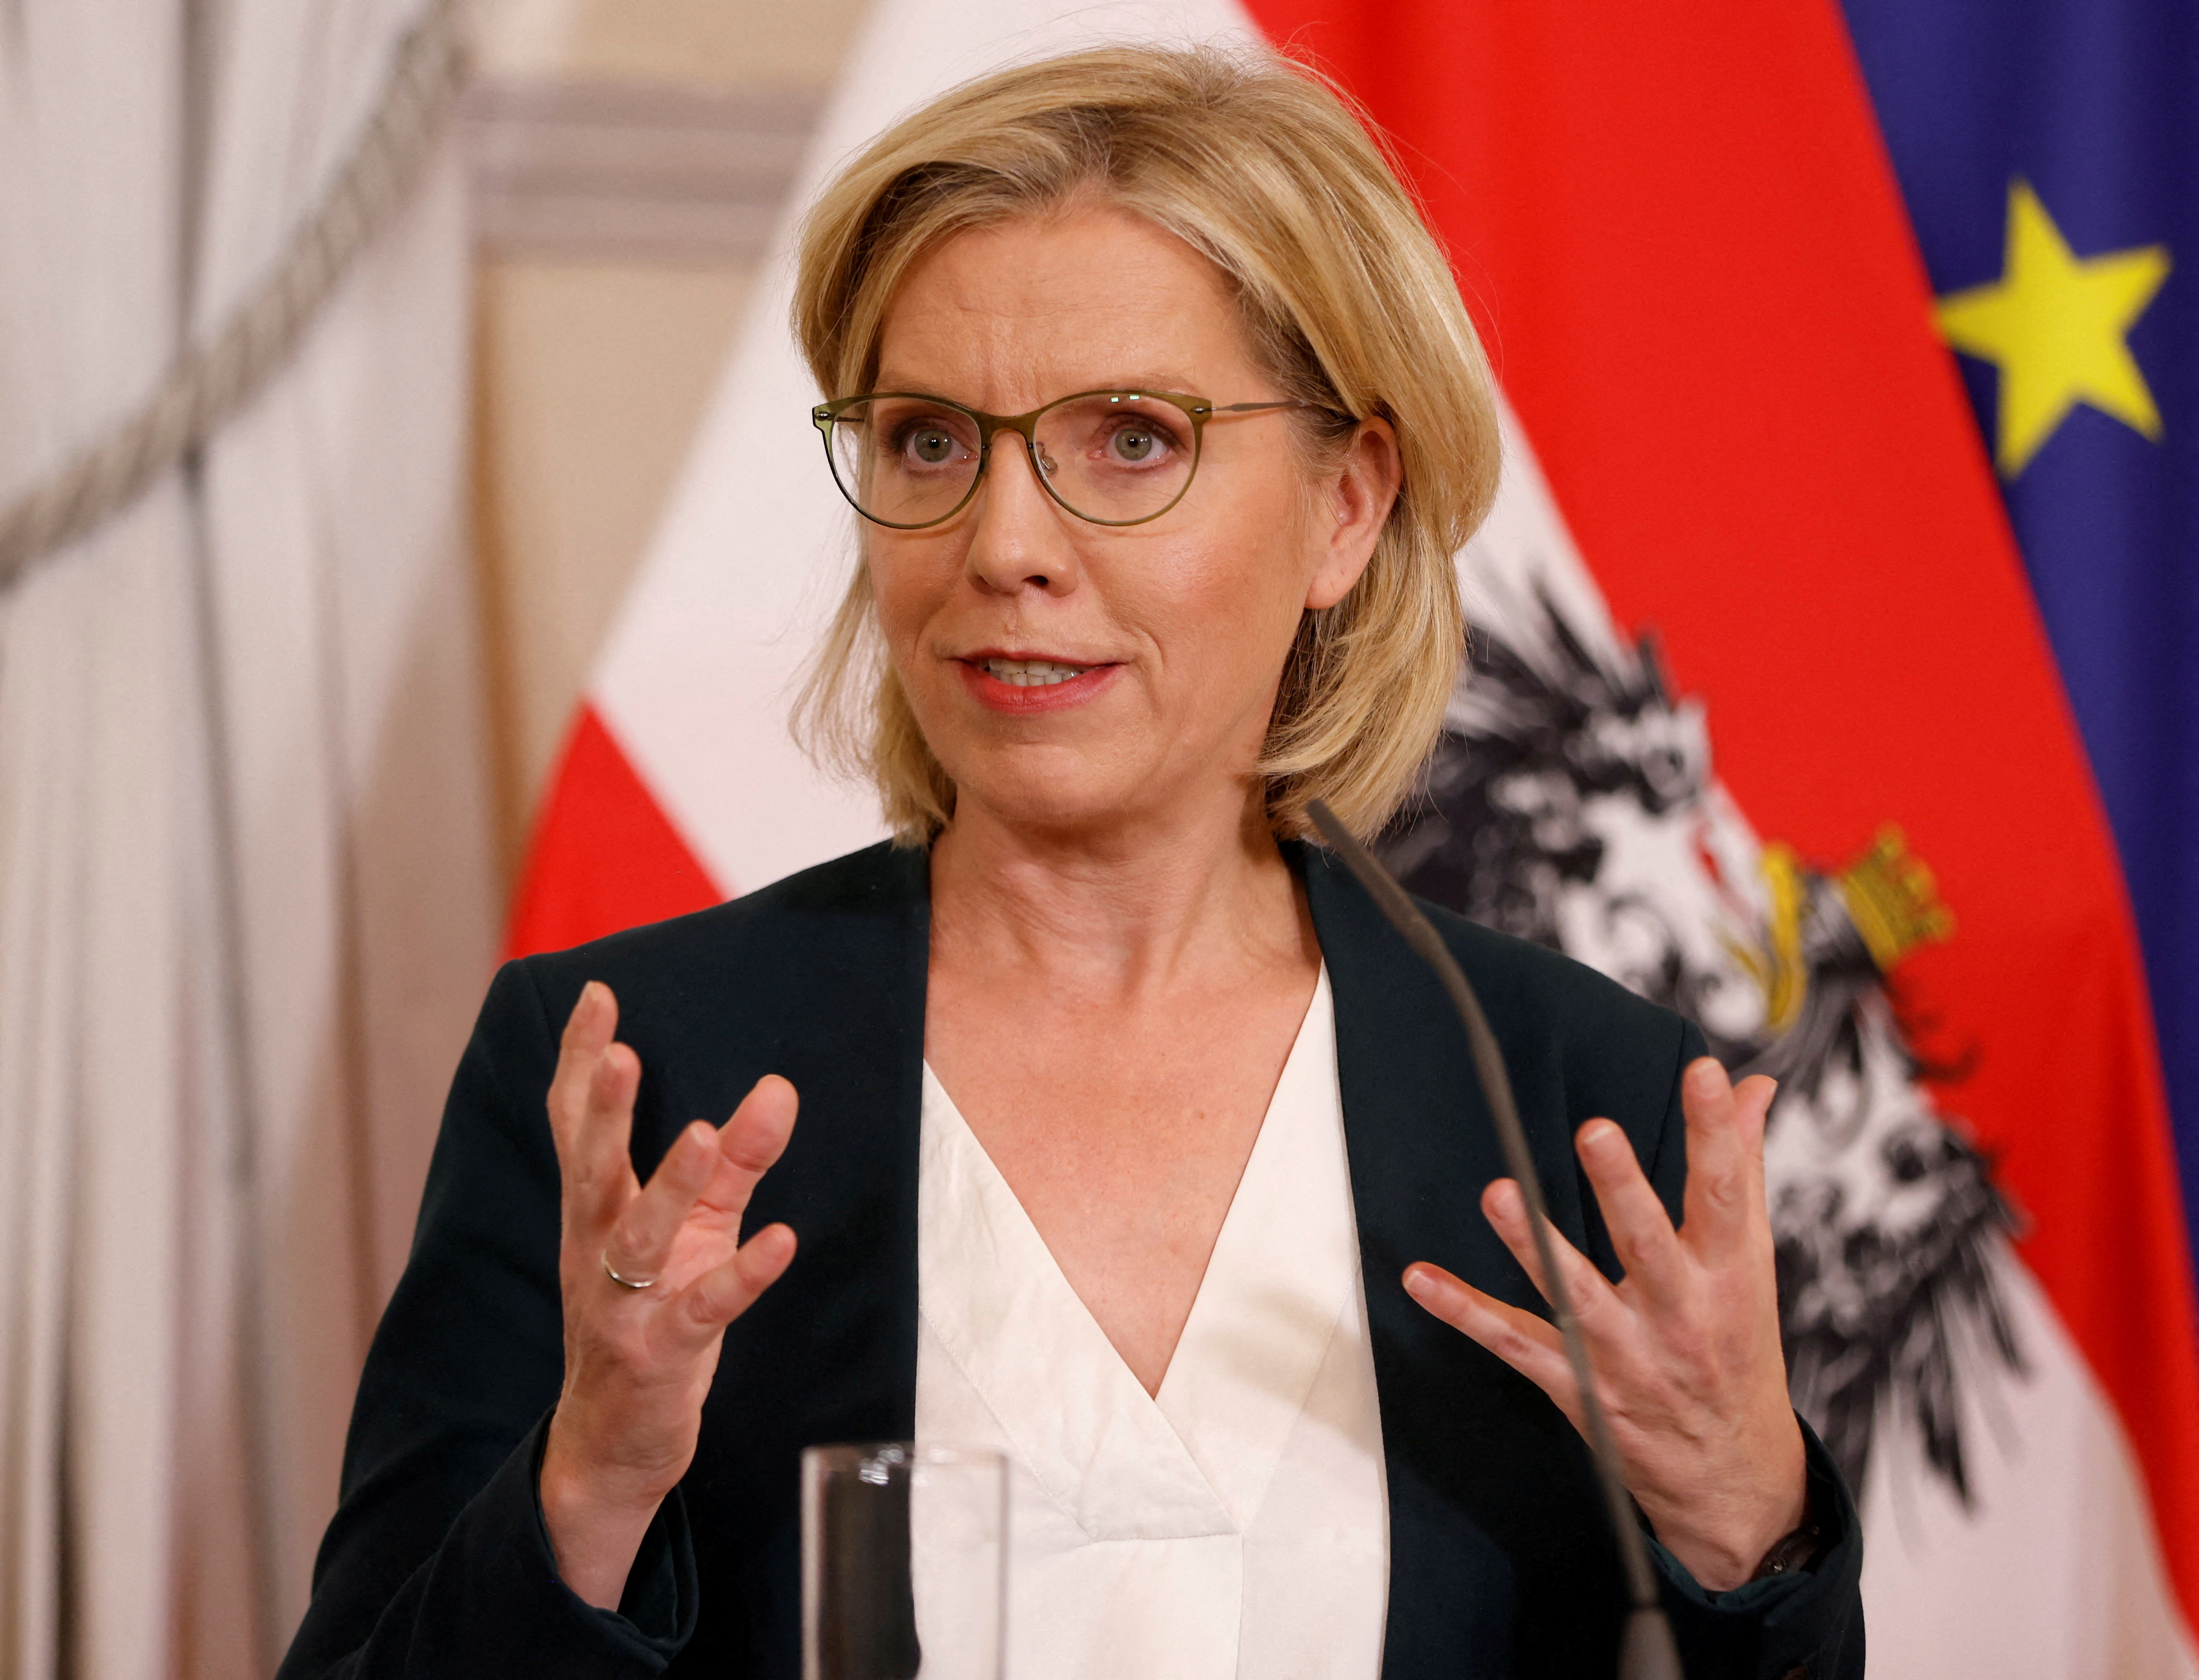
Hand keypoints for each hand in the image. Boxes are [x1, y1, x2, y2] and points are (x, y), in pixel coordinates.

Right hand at [538, 981, 799, 1607]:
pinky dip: (741, 1275)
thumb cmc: (650, 1316)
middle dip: (605, 1112)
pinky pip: (703, 1310)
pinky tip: (781, 1241)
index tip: (598, 994)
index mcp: (595, 1212)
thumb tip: (780, 1087)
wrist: (608, 1444)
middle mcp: (597, 1249)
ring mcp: (624, 1304)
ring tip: (705, 1133)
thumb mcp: (695, 1229)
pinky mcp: (661, 1354)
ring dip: (671, 1185)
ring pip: (640, 1237)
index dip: (582, 1062)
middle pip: (592, 1170)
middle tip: (621, 1052)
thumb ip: (736, 1160)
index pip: (576, 1125)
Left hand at [1403, 1056, 1803, 1590]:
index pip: (1726, 1193)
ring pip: (1575, 1295)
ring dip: (1533, 1246)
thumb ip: (1741, 1169)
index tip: (1706, 1075)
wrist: (1733, 1477)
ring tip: (1498, 1195)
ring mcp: (1625, 1354)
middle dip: (1624, 1190)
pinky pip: (1513, 1341)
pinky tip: (1422, 1280)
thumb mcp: (1750, 1264)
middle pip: (1649, 1244)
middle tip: (1596, 1131)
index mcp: (1728, 1275)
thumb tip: (1751, 1088)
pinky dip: (1464, 1312)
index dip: (1718, 1132)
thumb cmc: (1737, 1350)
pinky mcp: (1578, 1385)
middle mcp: (1678, 1313)